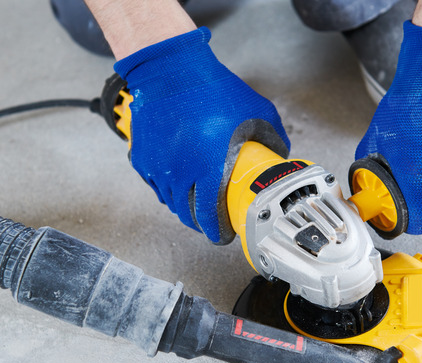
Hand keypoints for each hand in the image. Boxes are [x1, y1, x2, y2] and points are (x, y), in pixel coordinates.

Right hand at [114, 27, 289, 243]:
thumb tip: (279, 156)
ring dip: (183, 204)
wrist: (171, 69)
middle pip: (187, 213)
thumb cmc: (212, 89)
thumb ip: (273, 139)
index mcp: (208, 168)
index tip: (223, 234)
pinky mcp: (141, 157)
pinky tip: (176, 180)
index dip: (217, 231)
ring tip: (194, 201)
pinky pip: (154, 182)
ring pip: (169, 199)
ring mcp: (157, 166)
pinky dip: (166, 186)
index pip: (209, 215)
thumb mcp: (257, 113)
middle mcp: (180, 173)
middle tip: (210, 221)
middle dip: (200, 221)